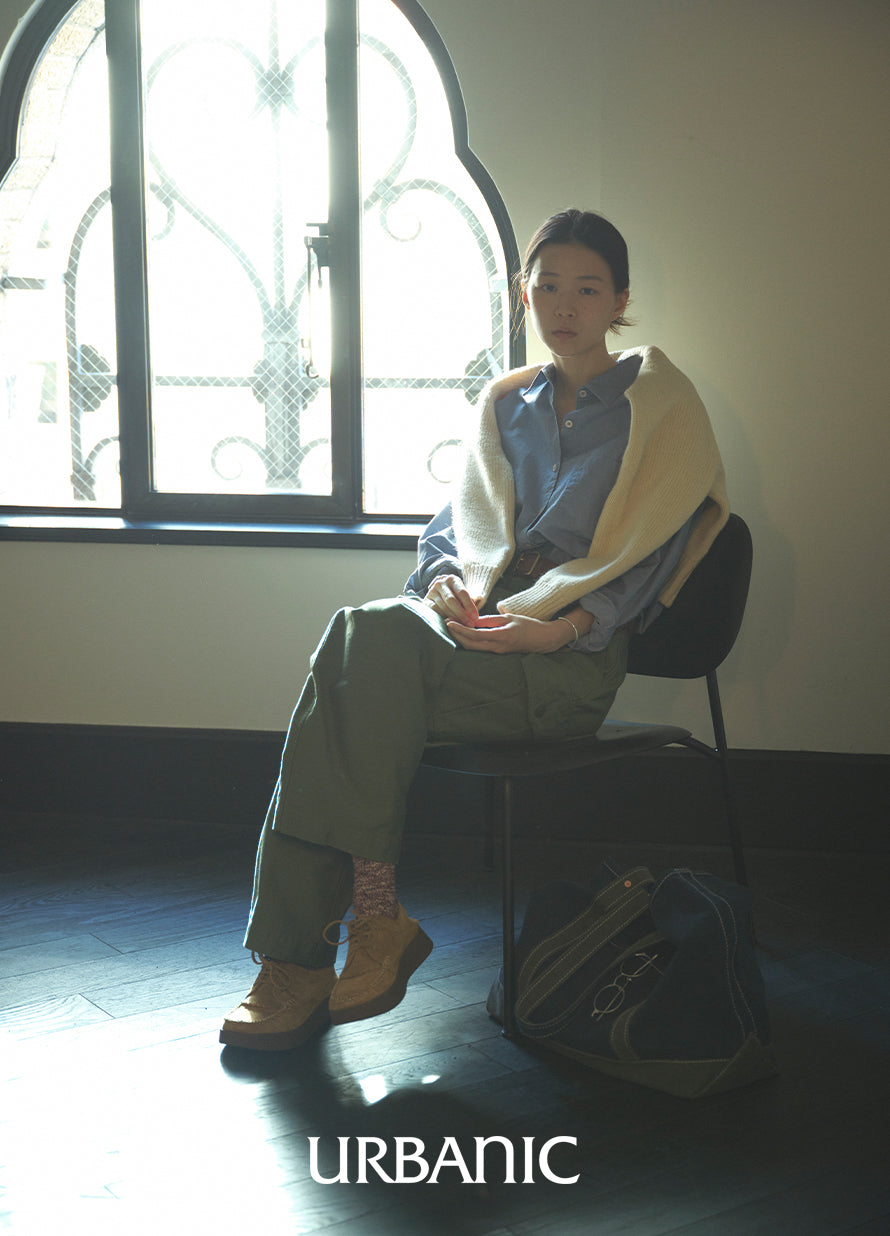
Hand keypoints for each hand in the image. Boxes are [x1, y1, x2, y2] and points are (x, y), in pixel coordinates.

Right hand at [424, 574, 479, 624]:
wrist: (440, 593)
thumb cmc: (456, 596)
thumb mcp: (464, 596)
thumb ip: (470, 603)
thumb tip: (476, 617)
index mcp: (452, 579)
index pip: (462, 593)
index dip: (470, 606)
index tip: (476, 617)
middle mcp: (440, 583)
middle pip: (452, 600)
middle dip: (462, 614)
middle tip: (470, 624)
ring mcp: (431, 591)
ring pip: (443, 607)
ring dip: (454, 618)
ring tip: (463, 626)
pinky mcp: (425, 601)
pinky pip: (435, 611)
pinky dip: (444, 618)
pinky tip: (451, 623)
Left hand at [445, 611, 571, 653]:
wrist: (544, 639)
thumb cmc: (529, 625)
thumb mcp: (509, 618)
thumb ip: (490, 620)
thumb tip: (472, 621)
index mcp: (501, 636)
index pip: (475, 635)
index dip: (460, 630)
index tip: (449, 622)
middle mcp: (498, 647)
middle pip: (471, 645)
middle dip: (457, 636)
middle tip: (446, 624)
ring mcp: (498, 652)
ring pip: (475, 648)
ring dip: (462, 639)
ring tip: (453, 628)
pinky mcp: (500, 653)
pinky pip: (481, 648)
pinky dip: (471, 642)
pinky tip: (465, 634)